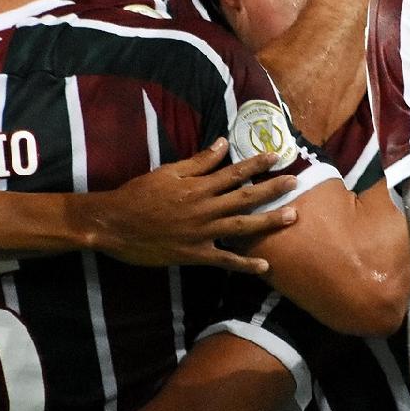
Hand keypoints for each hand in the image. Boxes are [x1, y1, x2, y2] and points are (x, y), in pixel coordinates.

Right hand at [80, 140, 299, 272]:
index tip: (276, 155)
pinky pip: (224, 261)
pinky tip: (265, 266)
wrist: (114, 224)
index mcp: (197, 186)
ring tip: (292, 216)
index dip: (256, 163)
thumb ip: (197, 162)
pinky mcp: (194, 254)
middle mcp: (204, 209)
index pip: (233, 172)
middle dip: (272, 189)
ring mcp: (201, 233)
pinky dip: (245, 264)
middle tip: (295, 182)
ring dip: (269, 221)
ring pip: (242, 226)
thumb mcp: (167, 172)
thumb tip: (222, 144)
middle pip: (245, 197)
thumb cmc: (137, 195)